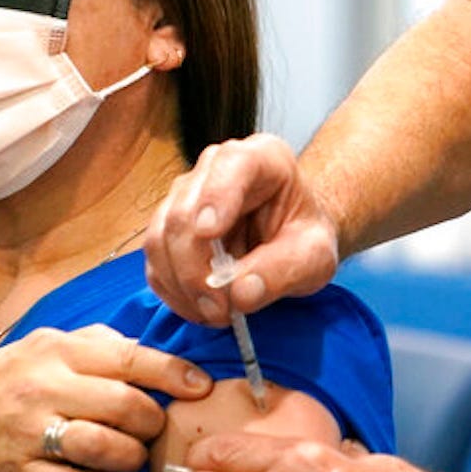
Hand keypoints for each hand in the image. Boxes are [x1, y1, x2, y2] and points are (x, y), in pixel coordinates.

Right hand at [0, 323, 212, 471]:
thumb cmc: (0, 386)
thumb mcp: (40, 347)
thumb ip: (94, 344)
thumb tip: (147, 349)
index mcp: (54, 351)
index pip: (130, 358)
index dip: (174, 374)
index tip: (200, 386)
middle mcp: (43, 388)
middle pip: (128, 407)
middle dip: (152, 423)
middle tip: (151, 429)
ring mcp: (29, 435)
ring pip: (109, 451)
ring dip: (131, 458)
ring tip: (128, 456)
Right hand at [145, 134, 340, 324]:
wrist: (291, 241)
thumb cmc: (304, 238)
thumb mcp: (315, 257)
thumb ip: (284, 270)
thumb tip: (240, 293)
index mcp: (262, 158)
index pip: (232, 164)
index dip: (215, 197)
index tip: (209, 232)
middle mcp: (215, 168)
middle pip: (184, 212)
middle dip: (195, 268)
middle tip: (220, 309)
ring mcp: (186, 196)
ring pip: (160, 238)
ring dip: (182, 285)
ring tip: (216, 313)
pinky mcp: (168, 228)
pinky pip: (155, 261)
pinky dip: (174, 291)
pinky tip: (200, 307)